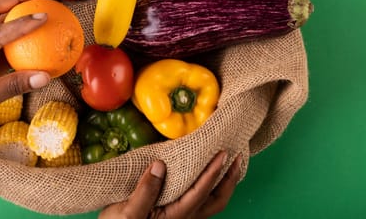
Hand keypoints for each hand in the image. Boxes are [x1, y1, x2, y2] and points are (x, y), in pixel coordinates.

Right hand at [99, 151, 241, 218]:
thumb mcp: (127, 212)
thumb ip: (145, 191)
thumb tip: (160, 165)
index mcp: (175, 216)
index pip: (200, 192)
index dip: (213, 173)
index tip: (223, 154)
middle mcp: (183, 218)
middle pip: (216, 202)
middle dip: (229, 180)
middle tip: (238, 158)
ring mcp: (180, 217)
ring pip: (211, 203)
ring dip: (223, 183)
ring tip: (228, 163)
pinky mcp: (174, 215)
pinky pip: (200, 200)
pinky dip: (209, 186)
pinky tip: (204, 173)